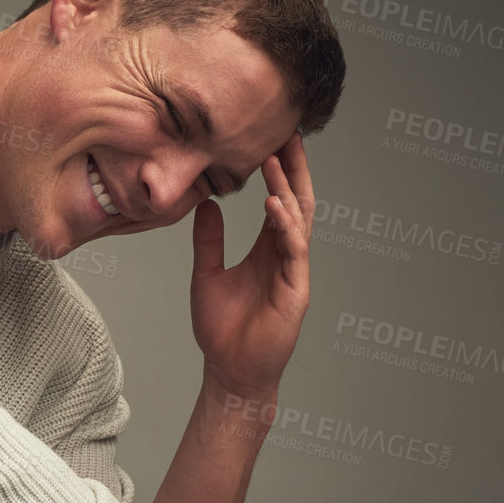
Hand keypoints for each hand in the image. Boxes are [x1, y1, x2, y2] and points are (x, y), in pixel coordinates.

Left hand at [190, 132, 313, 397]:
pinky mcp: (296, 290)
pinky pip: (294, 251)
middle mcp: (285, 256)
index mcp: (268, 249)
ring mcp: (294, 271)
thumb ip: (209, 240)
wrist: (229, 370)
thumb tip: (206, 204)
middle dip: (293, 168)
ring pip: (298, 221)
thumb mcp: (207, 274)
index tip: (270, 139)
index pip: (278, 200)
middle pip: (296, 201)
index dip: (277, 171)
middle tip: (287, 132)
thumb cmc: (222, 329)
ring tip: (275, 158)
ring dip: (287, 189)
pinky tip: (274, 205)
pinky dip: (286, 226)